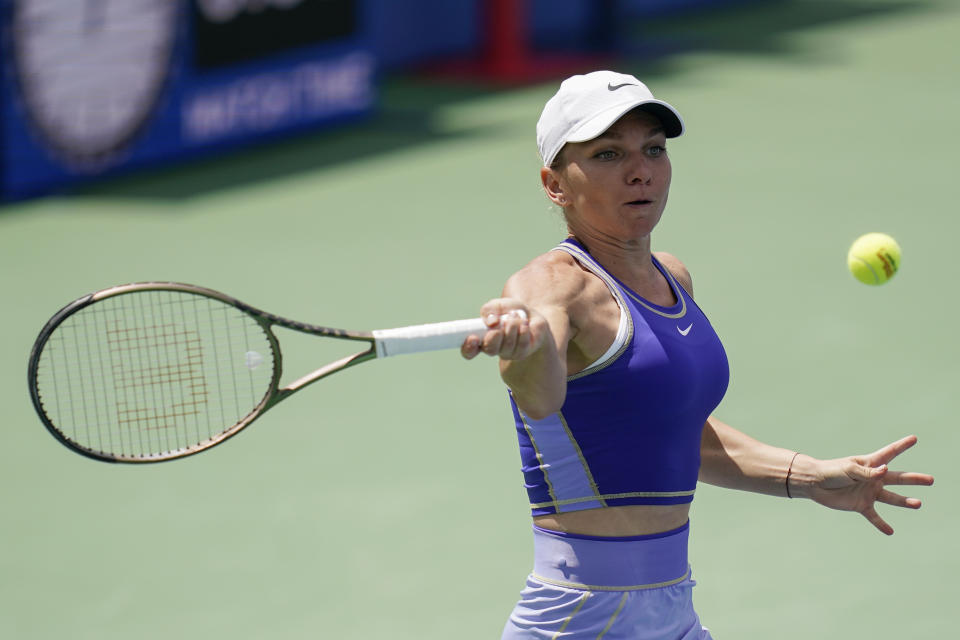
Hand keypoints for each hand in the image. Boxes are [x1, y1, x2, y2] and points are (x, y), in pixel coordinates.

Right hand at [460, 298, 544, 360]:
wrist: (531, 316)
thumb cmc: (511, 311)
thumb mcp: (498, 305)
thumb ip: (489, 309)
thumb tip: (491, 322)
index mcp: (480, 338)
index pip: (469, 350)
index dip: (469, 347)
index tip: (473, 337)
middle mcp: (492, 348)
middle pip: (490, 349)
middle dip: (495, 335)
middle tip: (500, 322)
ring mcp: (507, 353)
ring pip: (507, 346)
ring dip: (511, 326)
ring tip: (515, 315)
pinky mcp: (522, 353)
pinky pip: (522, 345)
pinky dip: (523, 330)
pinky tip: (525, 323)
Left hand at [806, 435, 933, 534]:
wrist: (814, 483)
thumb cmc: (831, 471)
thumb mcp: (849, 469)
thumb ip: (867, 472)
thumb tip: (885, 470)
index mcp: (870, 464)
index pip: (889, 453)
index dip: (902, 446)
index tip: (914, 438)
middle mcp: (873, 478)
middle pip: (898, 478)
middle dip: (914, 479)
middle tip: (931, 480)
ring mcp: (868, 492)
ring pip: (891, 498)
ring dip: (905, 502)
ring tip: (918, 504)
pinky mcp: (861, 505)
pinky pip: (874, 516)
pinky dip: (881, 524)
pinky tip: (890, 531)